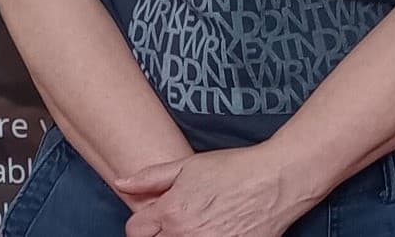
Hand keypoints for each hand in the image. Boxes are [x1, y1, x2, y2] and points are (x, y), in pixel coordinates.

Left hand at [116, 147, 308, 236]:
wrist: (274, 181)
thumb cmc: (232, 169)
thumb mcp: (188, 165)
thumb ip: (151, 177)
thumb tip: (121, 183)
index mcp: (172, 212)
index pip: (135, 232)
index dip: (141, 224)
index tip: (154, 218)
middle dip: (160, 234)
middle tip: (178, 223)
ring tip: (198, 225)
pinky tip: (215, 232)